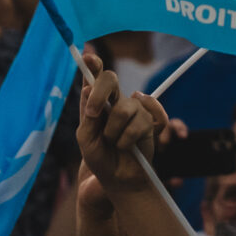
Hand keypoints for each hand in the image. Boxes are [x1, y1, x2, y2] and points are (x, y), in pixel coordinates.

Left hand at [74, 53, 165, 196]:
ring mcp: (134, 110)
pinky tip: (130, 145)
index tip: (88, 56)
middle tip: (94, 115)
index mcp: (97, 104)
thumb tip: (87, 87)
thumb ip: (88, 114)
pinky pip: (140, 122)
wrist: (119, 179)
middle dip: (100, 94)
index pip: (96, 78)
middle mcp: (116, 102)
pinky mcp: (149, 121)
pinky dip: (129, 139)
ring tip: (115, 144)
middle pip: (111, 80)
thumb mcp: (85, 138)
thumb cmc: (100, 158)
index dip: (94, 64)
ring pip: (124, 108)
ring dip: (115, 132)